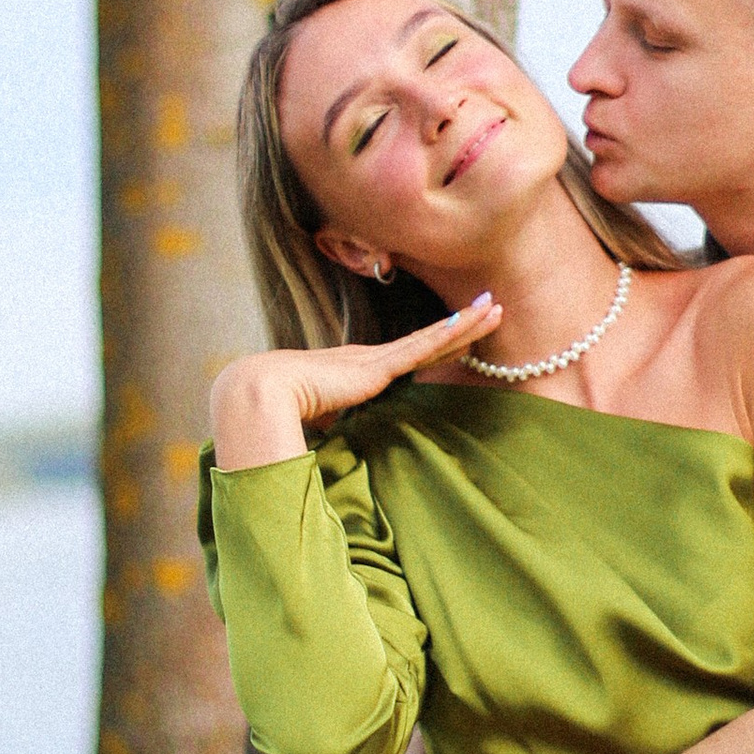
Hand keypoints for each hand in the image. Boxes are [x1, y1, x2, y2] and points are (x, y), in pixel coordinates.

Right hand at [209, 295, 502, 468]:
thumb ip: (327, 428)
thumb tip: (322, 447)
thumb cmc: (279, 414)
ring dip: (465, 323)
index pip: (409, 356)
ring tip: (493, 305)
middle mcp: (370, 358)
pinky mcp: (376, 367)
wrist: (261, 394)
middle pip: (428, 340)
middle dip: (462, 324)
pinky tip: (468, 324)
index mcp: (358, 372)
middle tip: (491, 306)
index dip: (439, 343)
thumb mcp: (314, 423)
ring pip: (432, 338)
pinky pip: (420, 348)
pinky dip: (446, 335)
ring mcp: (375, 360)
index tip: (465, 333)